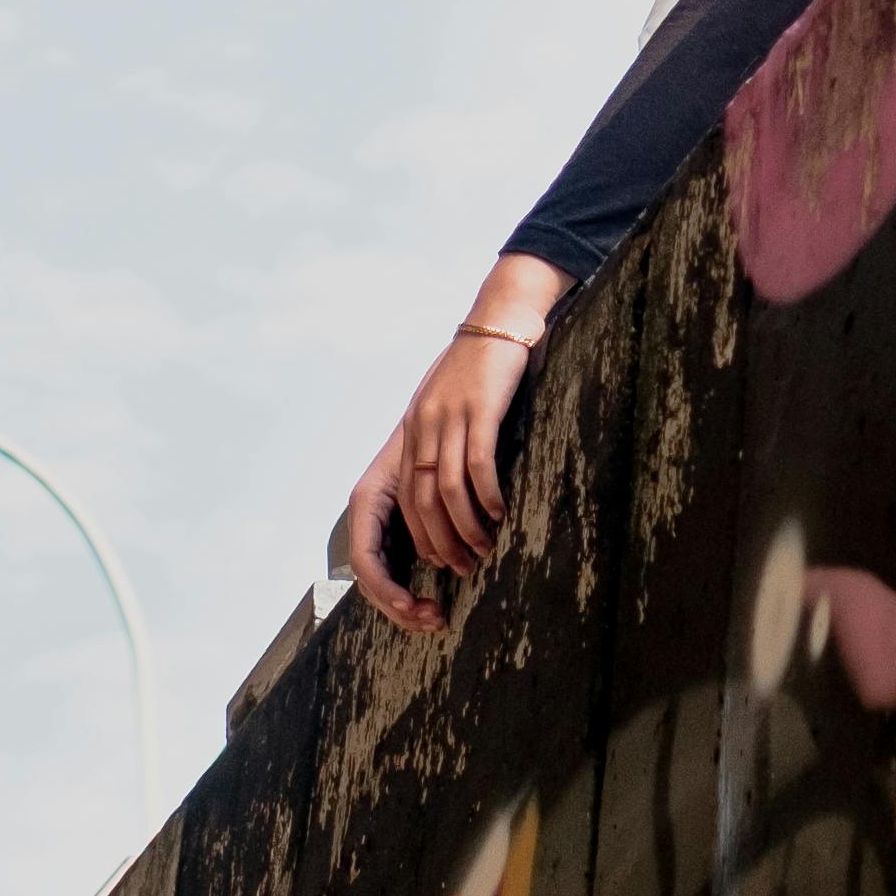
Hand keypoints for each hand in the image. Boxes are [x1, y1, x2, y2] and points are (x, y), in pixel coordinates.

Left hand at [340, 263, 565, 621]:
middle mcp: (419, 431)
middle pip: (418, 505)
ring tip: (484, 549)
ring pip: (446, 492)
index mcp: (408, 437)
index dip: (405, 546)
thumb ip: (438, 450)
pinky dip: (487, 496)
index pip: (394, 505)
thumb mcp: (444, 412)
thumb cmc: (475, 373)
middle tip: (462, 570)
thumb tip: (443, 504)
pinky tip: (502, 512)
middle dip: (438, 546)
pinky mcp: (478, 409)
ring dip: (465, 529)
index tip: (429, 573)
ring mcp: (446, 419)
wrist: (497, 321)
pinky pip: (477, 464)